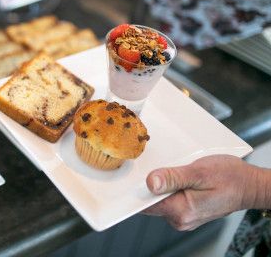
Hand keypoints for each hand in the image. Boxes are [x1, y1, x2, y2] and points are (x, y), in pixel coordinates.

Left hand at [142, 155, 264, 230]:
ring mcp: (184, 217)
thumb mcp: (200, 172)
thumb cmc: (230, 177)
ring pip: (161, 199)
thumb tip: (150, 182)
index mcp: (182, 211)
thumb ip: (173, 177)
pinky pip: (170, 199)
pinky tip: (181, 178)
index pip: (146, 204)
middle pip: (151, 201)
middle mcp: (181, 219)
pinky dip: (171, 187)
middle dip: (152, 184)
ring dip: (163, 185)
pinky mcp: (187, 211)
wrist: (250, 185)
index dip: (138, 189)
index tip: (137, 175)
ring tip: (177, 172)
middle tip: (165, 168)